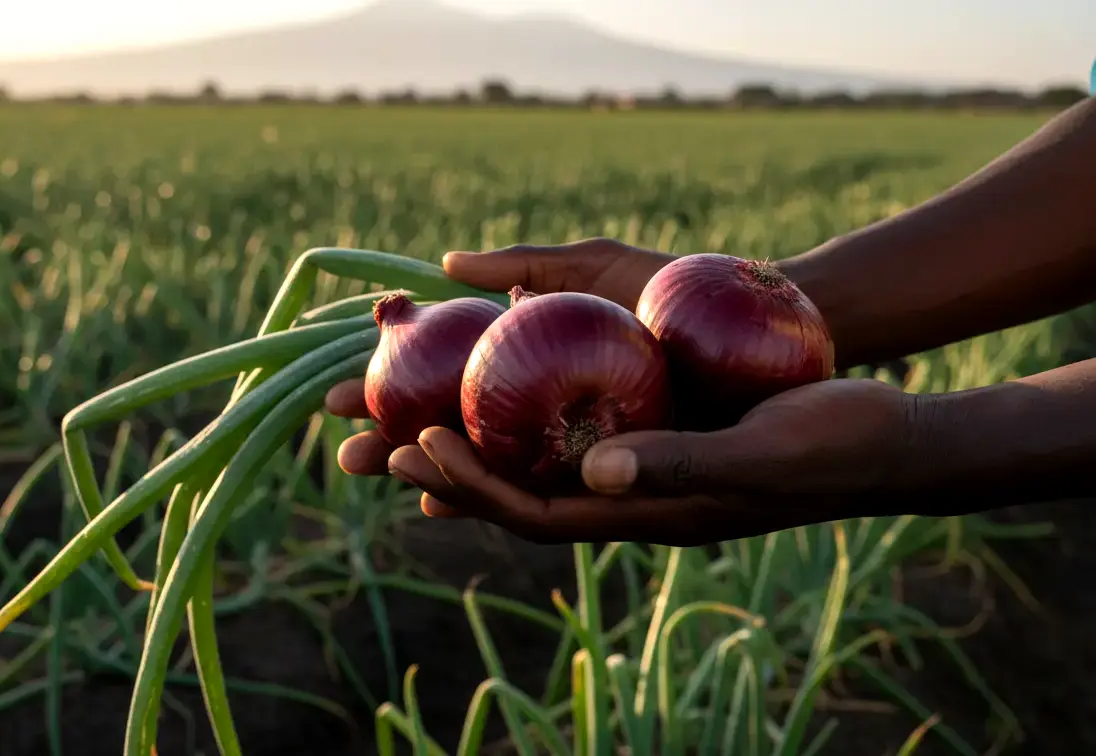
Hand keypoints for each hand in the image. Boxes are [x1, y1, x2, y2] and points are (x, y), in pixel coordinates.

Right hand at [325, 238, 677, 488]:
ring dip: (444, 479)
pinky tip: (462, 499)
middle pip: (466, 448)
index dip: (396, 404)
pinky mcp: (640, 486)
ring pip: (503, 482)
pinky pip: (564, 500)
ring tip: (396, 468)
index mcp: (543, 389)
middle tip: (346, 452)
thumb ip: (527, 266)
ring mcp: (598, 464)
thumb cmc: (687, 289)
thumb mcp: (599, 269)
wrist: (787, 326)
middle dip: (401, 451)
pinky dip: (506, 493)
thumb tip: (443, 265)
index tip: (341, 400)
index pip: (454, 401)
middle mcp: (561, 435)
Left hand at [382, 378, 946, 544]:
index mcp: (647, 514)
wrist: (884, 440)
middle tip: (380, 442)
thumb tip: (594, 469)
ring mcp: (645, 469)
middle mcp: (633, 497)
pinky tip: (509, 381)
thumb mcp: (757, 453)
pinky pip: (579, 430)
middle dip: (450, 471)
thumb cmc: (831, 447)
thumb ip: (678, 466)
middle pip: (521, 493)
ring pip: (542, 462)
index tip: (416, 450)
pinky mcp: (661, 435)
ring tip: (417, 415)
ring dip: (479, 443)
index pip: (537, 512)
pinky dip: (534, 413)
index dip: (473, 488)